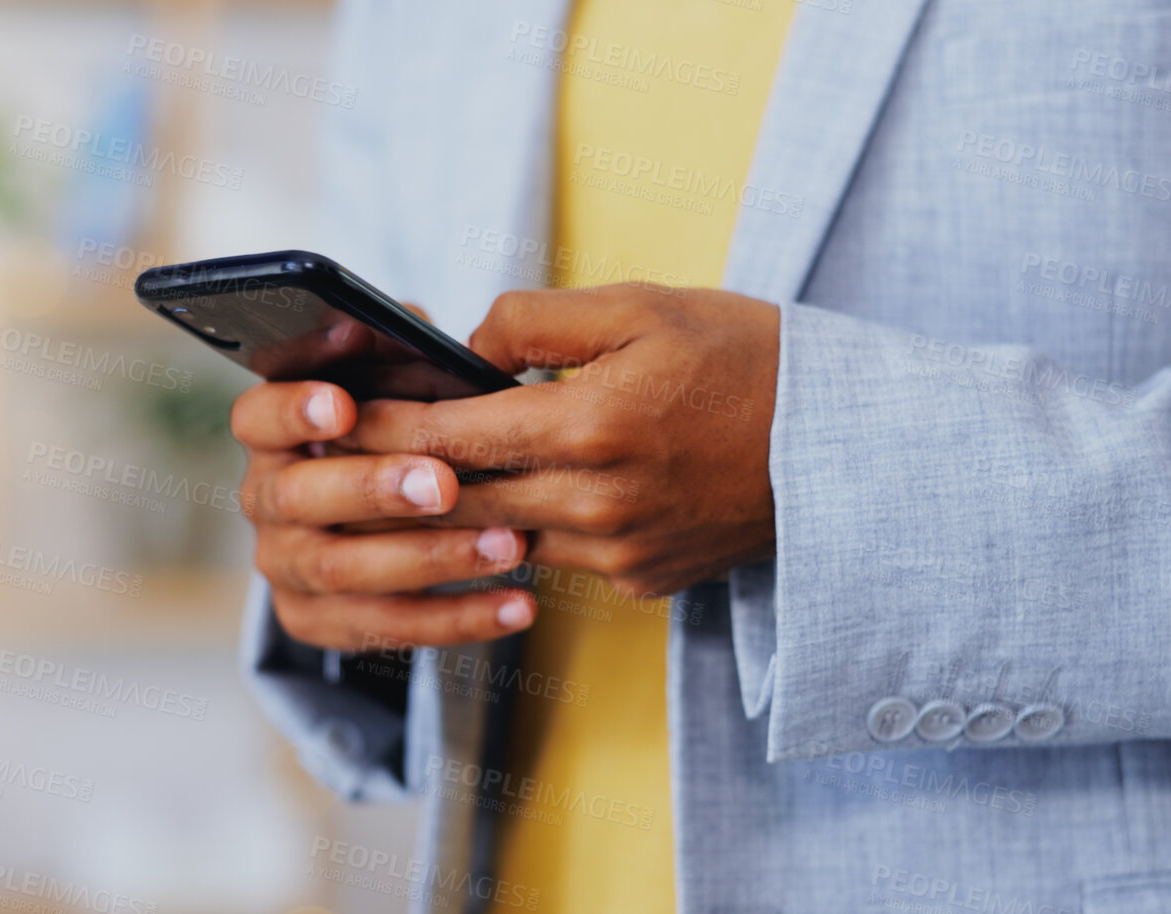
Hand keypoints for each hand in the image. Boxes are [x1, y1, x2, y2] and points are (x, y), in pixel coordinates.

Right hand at [231, 380, 535, 650]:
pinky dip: (456, 619)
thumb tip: (407, 324)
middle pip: (300, 497)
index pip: (257, 417)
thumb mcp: (390, 383)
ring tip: (508, 544)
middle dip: (375, 489)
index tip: (343, 403)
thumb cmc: (394, 429)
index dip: (294, 411)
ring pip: (344, 570)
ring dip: (430, 557)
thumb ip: (393, 354)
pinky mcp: (316, 621)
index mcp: (271, 433)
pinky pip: (384, 627)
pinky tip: (517, 603)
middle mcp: (266, 500)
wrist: (373, 521)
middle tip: (444, 484)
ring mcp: (286, 565)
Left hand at [338, 284, 780, 596]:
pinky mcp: (639, 582)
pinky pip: (553, 559)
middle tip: (326, 461)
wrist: (846, 445)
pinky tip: (489, 508)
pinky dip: (518, 533)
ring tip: (390, 485)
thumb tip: (462, 349)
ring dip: (445, 517)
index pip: (444, 436)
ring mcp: (616, 554)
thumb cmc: (744, 357)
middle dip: (387, 482)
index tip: (324, 417)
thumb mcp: (640, 307)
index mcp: (586, 428)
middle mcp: (593, 505)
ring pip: (496, 540)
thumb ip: (534, 322)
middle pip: (454, 503)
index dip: (375, 427)